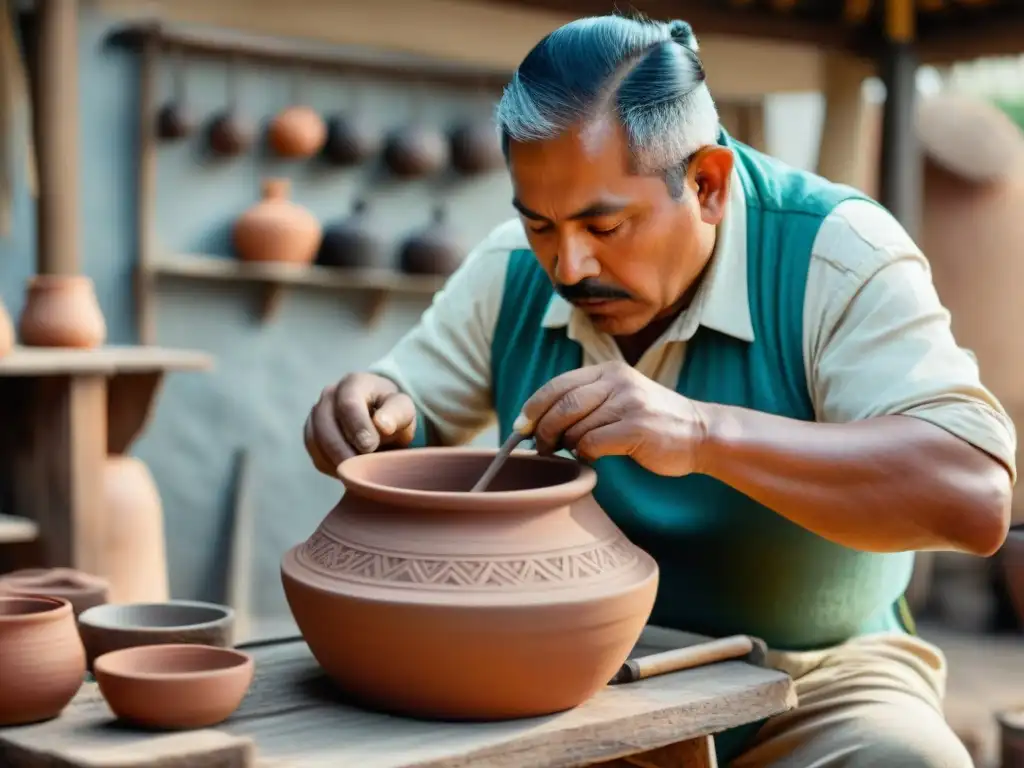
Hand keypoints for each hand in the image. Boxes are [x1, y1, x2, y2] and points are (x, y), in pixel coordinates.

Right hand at [304, 373, 416, 475]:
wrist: (381, 417)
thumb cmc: (392, 412)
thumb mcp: (403, 409)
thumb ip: (396, 414)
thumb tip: (382, 426)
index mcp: (353, 383)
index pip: (348, 403)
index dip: (357, 427)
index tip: (370, 446)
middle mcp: (329, 395)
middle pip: (326, 424)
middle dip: (344, 449)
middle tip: (363, 467)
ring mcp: (316, 415)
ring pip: (316, 441)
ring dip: (337, 460)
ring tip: (359, 470)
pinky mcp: (312, 436)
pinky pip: (316, 456)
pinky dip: (332, 467)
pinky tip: (350, 471)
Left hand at [516, 361, 709, 476]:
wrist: (700, 433)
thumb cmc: (652, 421)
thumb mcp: (620, 397)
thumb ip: (586, 400)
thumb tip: (536, 420)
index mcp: (609, 370)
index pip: (557, 385)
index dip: (534, 408)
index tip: (522, 427)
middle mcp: (618, 381)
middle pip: (561, 406)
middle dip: (543, 431)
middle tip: (542, 449)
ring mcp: (628, 403)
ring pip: (574, 427)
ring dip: (567, 445)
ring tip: (575, 451)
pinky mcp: (636, 427)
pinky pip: (592, 443)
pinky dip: (586, 454)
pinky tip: (595, 457)